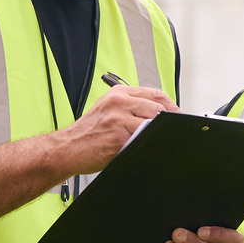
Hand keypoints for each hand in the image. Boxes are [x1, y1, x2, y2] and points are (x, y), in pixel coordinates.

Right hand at [64, 85, 178, 173]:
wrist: (66, 149)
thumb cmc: (88, 134)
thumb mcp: (107, 111)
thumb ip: (130, 108)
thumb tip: (159, 114)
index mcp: (118, 93)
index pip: (155, 93)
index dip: (170, 105)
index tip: (176, 115)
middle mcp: (118, 101)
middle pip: (157, 107)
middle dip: (168, 120)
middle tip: (172, 131)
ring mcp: (118, 118)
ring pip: (152, 122)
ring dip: (157, 133)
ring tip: (154, 139)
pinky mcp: (118, 136)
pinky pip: (142, 139)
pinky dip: (147, 144)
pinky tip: (143, 147)